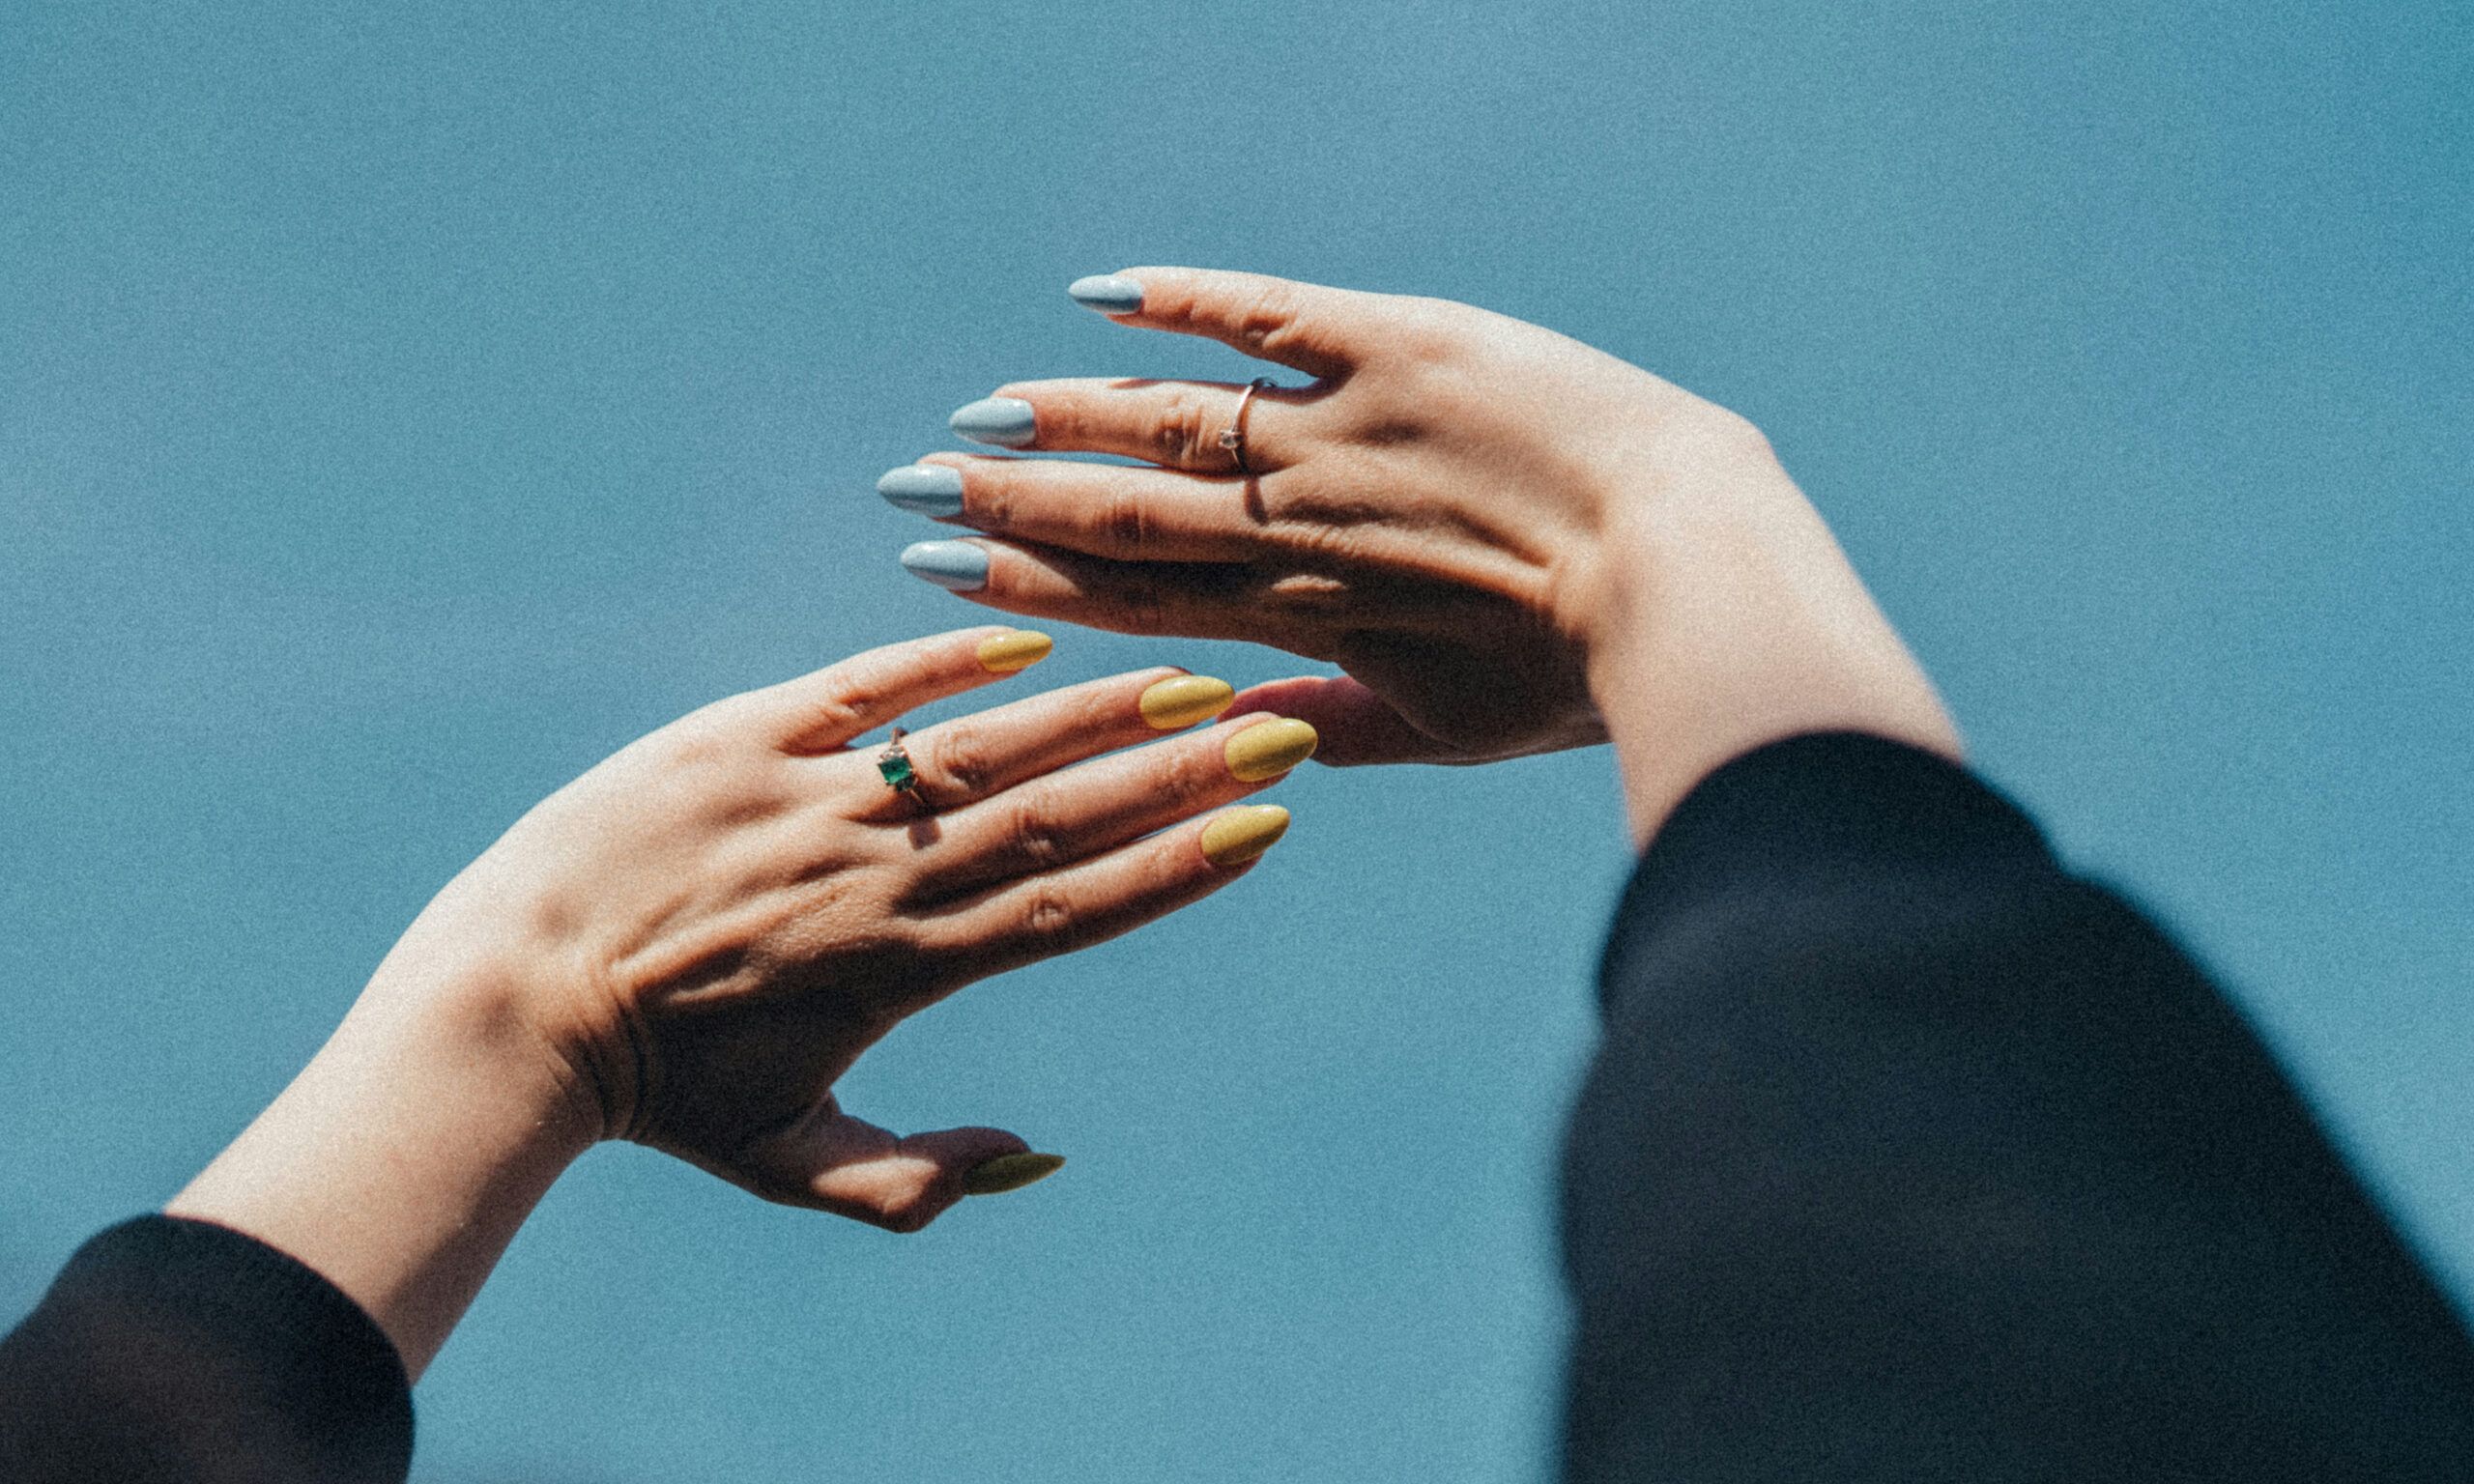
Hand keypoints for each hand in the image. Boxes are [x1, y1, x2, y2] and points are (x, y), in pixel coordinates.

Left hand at [400, 625, 1310, 1226]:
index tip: (1266, 830)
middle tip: (1276, 726)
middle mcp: (868, 878)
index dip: (1174, 871)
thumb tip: (1042, 1156)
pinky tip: (1022, 642)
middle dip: (1176, 777)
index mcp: (897, 972)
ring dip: (1089, 713)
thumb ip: (917, 1178)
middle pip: (1051, 817)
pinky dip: (938, 663)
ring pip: (975, 748)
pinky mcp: (732, 742)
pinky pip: (855, 689)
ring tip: (1187, 682)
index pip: (1068, 910)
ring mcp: (801, 800)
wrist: (505, 1011)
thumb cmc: (657, 1098)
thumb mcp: (788, 1165)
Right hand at [881, 268, 1957, 832]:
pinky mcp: (1396, 347)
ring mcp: (1338, 431)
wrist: (1684, 574)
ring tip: (984, 409)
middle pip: (1121, 509)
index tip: (948, 568)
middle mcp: (1293, 527)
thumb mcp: (1449, 729)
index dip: (1035, 582)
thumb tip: (1244, 741)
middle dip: (1009, 499)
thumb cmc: (1579, 674)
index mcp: (1301, 623)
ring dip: (1066, 413)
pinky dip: (1177, 304)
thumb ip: (1332, 731)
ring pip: (1167, 420)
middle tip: (914, 484)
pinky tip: (1100, 296)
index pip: (1139, 600)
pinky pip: (1259, 317)